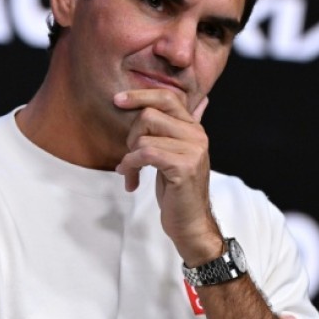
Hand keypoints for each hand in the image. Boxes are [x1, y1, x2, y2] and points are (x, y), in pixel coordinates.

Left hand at [113, 89, 218, 263]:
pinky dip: (131, 166)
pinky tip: (131, 181)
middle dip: (131, 136)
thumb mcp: (176, 154)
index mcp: (194, 128)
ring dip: (129, 157)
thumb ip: (178, 129)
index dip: (140, 95)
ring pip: (144, 138)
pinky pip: (145, 154)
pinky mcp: (184, 167)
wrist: (190, 224)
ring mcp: (193, 150)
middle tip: (132, 157)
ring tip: (130, 173)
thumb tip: (201, 102)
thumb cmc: (177, 190)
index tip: (117, 100)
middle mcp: (197, 135)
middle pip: (149, 115)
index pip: (167, 97)